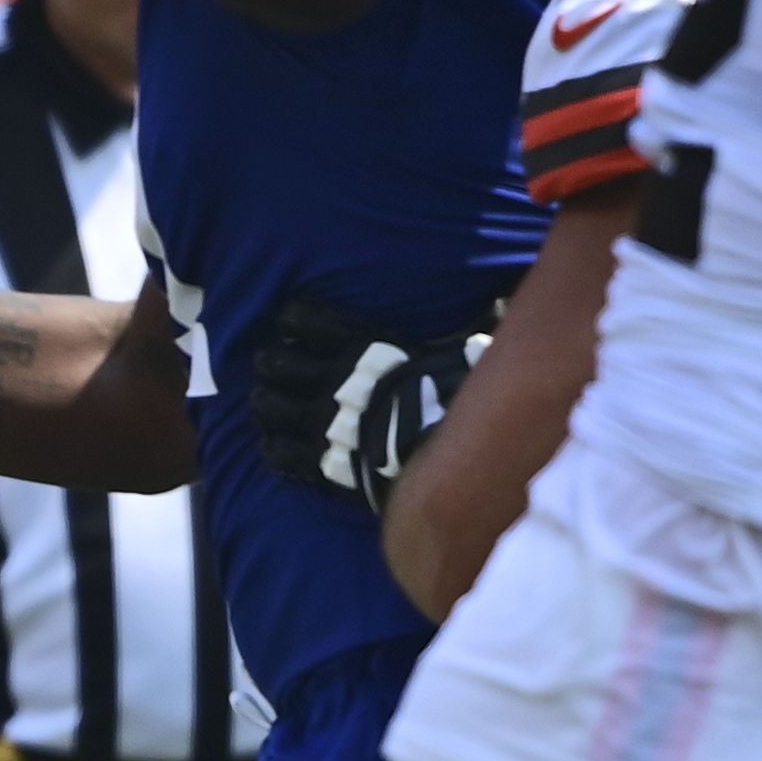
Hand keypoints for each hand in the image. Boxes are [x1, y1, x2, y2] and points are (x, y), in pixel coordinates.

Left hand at [251, 292, 487, 514]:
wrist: (452, 456)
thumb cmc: (462, 396)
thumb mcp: (461, 348)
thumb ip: (459, 325)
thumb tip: (499, 299)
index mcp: (362, 350)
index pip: (308, 322)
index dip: (293, 319)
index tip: (288, 319)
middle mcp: (334, 383)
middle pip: (279, 365)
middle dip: (270, 362)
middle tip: (267, 362)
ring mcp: (324, 424)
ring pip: (273, 407)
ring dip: (264, 402)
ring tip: (263, 399)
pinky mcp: (324, 462)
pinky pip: (283, 455)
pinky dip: (275, 447)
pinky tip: (274, 443)